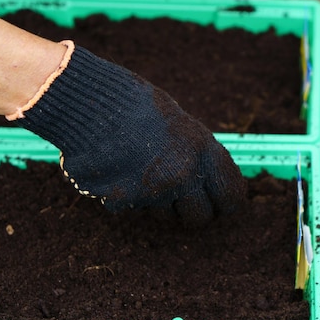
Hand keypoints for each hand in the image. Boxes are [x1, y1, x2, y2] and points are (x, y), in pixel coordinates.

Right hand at [10, 41, 246, 224]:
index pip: (231, 194)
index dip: (226, 204)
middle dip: (189, 213)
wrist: (88, 101)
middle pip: (199, 218)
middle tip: (179, 201)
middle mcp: (183, 174)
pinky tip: (113, 166)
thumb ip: (196, 154)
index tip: (219, 206)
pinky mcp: (123, 201)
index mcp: (203, 150)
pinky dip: (122, 193)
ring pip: (161, 213)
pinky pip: (129, 205)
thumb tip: (209, 183)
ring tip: (136, 166)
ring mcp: (153, 191)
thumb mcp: (178, 124)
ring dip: (153, 199)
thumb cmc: (134, 104)